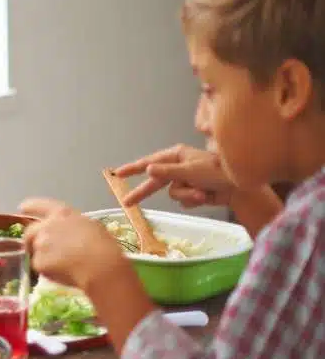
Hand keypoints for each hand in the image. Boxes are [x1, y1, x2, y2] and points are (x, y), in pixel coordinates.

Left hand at [20, 198, 130, 291]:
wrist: (100, 266)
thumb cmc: (103, 245)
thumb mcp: (89, 225)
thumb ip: (72, 224)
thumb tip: (66, 231)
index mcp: (62, 214)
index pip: (39, 205)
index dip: (30, 206)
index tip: (22, 208)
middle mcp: (46, 226)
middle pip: (30, 232)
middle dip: (33, 240)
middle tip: (44, 250)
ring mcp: (40, 244)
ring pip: (35, 251)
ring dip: (43, 256)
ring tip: (61, 264)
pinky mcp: (38, 262)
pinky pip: (39, 266)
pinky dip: (47, 270)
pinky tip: (63, 273)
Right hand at [114, 144, 232, 207]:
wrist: (241, 188)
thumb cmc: (218, 172)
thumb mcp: (190, 171)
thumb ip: (167, 172)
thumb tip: (148, 169)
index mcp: (177, 156)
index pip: (149, 162)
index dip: (132, 169)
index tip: (117, 173)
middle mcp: (179, 167)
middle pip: (155, 182)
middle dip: (145, 192)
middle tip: (127, 202)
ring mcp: (186, 180)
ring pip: (173, 194)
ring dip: (187, 196)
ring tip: (201, 193)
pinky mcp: (193, 192)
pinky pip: (183, 201)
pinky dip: (194, 200)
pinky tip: (206, 196)